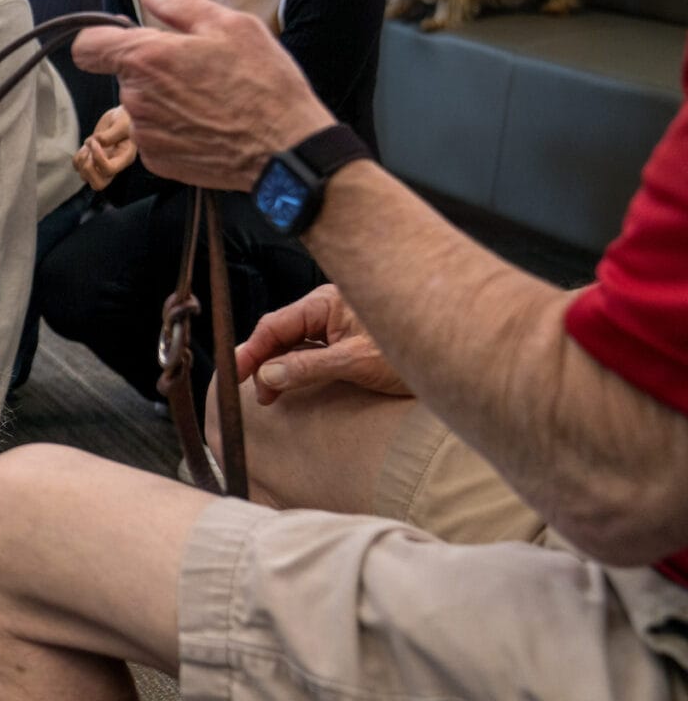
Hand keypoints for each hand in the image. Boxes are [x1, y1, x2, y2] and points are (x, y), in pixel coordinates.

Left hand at [71, 0, 333, 191]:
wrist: (286, 149)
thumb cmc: (263, 83)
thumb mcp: (231, 26)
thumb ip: (180, 5)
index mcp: (146, 59)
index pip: (87, 46)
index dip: (101, 39)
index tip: (125, 38)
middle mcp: (135, 99)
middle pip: (124, 75)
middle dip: (151, 68)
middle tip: (197, 67)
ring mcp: (144, 134)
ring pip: (140, 105)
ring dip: (162, 99)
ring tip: (208, 98)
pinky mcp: (157, 161)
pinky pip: (153, 134)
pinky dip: (172, 128)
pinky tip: (207, 125)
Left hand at [72, 105, 136, 190]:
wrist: (121, 116)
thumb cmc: (126, 118)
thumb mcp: (122, 122)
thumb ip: (112, 133)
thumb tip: (98, 142)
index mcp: (125, 157)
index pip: (109, 170)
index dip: (97, 158)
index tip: (95, 141)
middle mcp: (115, 165)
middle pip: (98, 185)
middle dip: (88, 167)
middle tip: (90, 151)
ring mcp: (102, 165)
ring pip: (85, 178)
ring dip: (82, 161)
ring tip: (88, 146)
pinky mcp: (92, 161)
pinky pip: (78, 168)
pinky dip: (77, 158)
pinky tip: (85, 147)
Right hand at [234, 284, 411, 403]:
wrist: (463, 361)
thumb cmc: (416, 351)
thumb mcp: (356, 362)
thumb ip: (307, 367)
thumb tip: (266, 376)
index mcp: (328, 302)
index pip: (276, 324)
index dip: (252, 350)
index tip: (236, 373)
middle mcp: (332, 310)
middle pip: (283, 334)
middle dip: (264, 362)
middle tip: (256, 396)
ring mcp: (341, 327)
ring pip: (297, 346)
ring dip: (281, 370)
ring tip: (272, 399)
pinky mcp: (352, 345)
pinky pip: (314, 354)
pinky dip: (299, 371)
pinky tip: (292, 388)